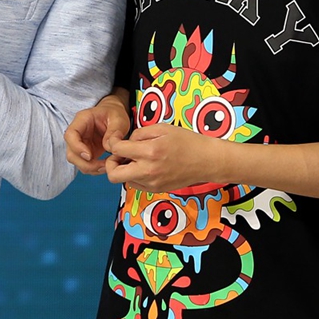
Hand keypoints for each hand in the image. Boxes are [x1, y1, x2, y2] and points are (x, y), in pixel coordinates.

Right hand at [64, 91, 129, 174]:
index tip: (89, 156)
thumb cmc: (114, 114)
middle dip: (85, 163)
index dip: (77, 147)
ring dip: (90, 168)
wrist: (113, 115)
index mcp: (82, 120)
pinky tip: (105, 166)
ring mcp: (81, 144)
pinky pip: (85, 164)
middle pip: (71, 152)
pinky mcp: (86, 152)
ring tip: (106, 167)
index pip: (70, 134)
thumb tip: (108, 147)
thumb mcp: (119, 119)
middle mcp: (78, 133)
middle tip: (103, 166)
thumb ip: (114, 132)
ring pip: (76, 161)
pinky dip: (94, 169)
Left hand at [105, 123, 223, 191]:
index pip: (117, 150)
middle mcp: (148, 171)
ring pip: (124, 180)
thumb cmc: (187, 141)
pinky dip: (135, 176)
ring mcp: (152, 183)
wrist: (207, 161)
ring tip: (137, 159)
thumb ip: (140, 133)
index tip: (116, 141)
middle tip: (120, 155)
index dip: (112, 143)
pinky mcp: (157, 190)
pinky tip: (146, 167)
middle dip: (111, 163)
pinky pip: (136, 185)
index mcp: (149, 151)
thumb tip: (127, 142)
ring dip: (125, 170)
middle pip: (113, 175)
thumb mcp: (162, 128)